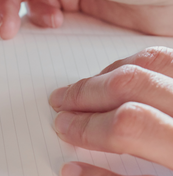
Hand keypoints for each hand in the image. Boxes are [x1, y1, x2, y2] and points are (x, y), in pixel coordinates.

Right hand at [49, 46, 172, 174]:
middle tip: (62, 102)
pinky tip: (124, 77)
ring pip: (154, 60)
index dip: (89, 127)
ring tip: (87, 88)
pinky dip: (141, 63)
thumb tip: (72, 168)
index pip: (130, 124)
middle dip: (87, 93)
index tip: (65, 128)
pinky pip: (169, 59)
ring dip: (111, 72)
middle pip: (134, 83)